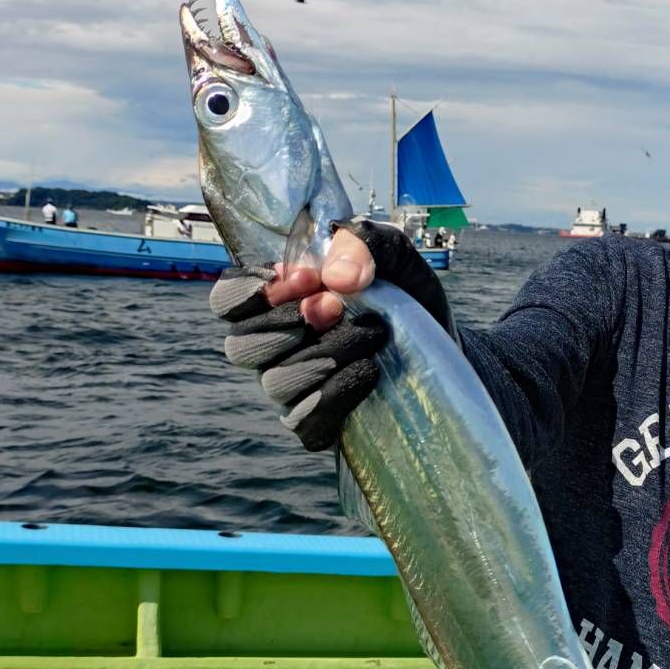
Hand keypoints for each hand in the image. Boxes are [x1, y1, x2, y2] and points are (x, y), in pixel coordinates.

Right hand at [210, 221, 453, 451]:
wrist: (443, 347)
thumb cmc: (404, 296)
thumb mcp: (391, 255)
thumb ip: (363, 245)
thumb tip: (337, 279)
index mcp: (276, 302)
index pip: (226, 300)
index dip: (251, 290)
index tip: (303, 278)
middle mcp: (273, 348)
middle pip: (240, 346)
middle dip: (288, 323)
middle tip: (338, 306)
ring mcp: (292, 389)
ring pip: (275, 382)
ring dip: (323, 355)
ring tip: (373, 335)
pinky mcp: (317, 423)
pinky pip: (306, 420)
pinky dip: (336, 394)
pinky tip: (369, 371)